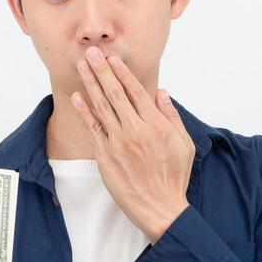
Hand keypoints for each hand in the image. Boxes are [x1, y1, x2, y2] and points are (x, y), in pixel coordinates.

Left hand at [71, 47, 195, 243]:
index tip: (112, 58)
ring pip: (101, 107)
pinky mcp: (106, 156)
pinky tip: (77, 97)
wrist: (160, 207)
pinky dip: (84, 111)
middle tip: (91, 53)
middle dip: (102, 71)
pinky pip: (93, 129)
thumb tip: (160, 93)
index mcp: (156, 125)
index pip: (136, 91)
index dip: (122, 73)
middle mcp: (135, 130)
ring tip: (81, 66)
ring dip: (90, 84)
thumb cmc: (174, 177)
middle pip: (115, 94)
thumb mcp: (184, 144)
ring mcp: (118, 143)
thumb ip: (171, 116)